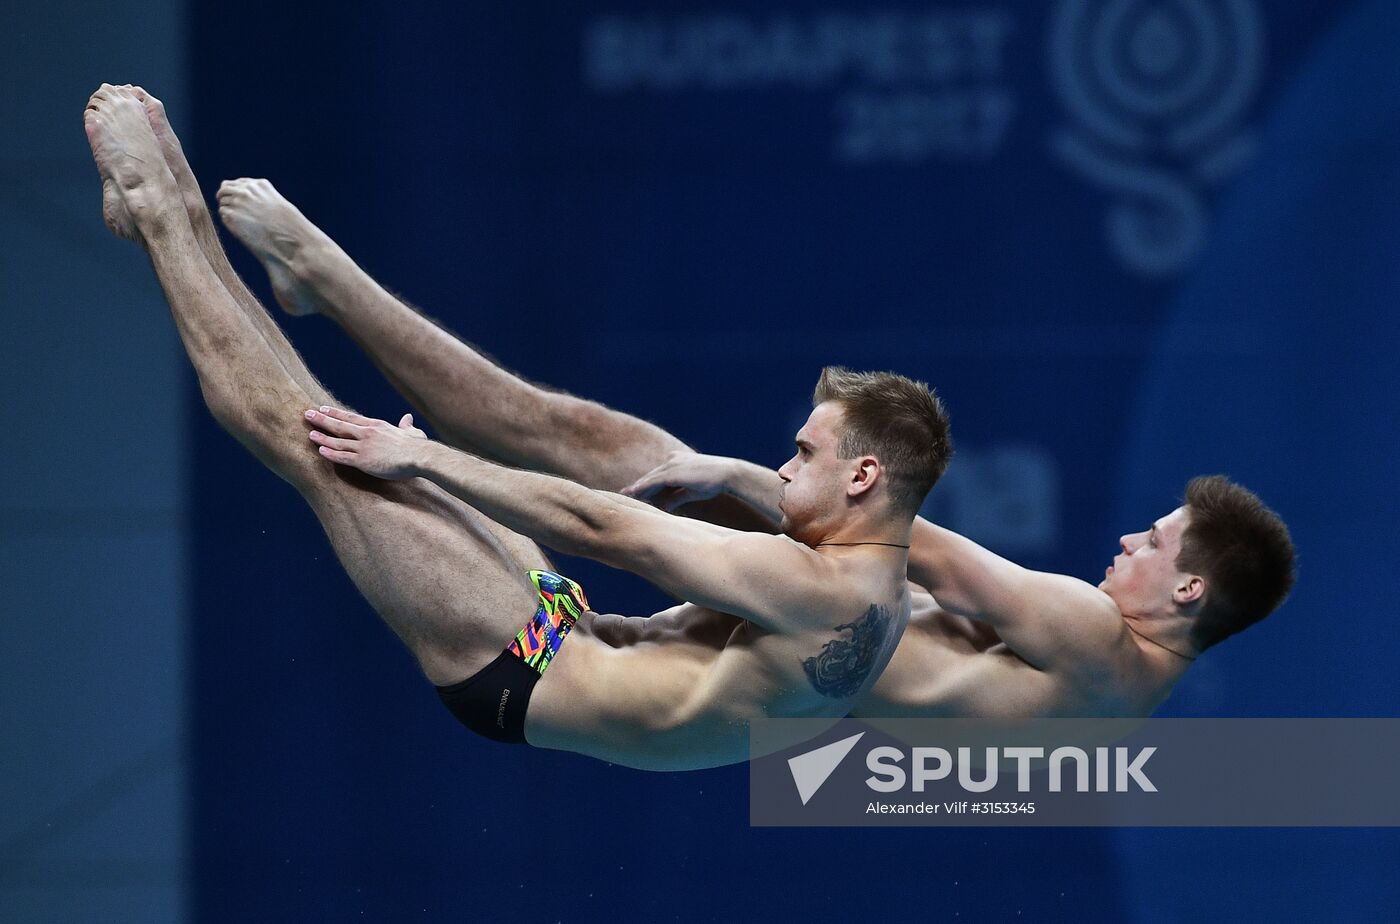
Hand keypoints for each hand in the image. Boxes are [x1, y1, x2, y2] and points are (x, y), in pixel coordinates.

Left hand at [304, 406, 426, 479]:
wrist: (419, 456)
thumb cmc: (418, 446)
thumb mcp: (412, 432)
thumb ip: (406, 426)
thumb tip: (408, 418)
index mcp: (377, 425)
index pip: (351, 417)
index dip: (336, 413)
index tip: (324, 408)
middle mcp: (367, 433)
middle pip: (340, 425)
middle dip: (322, 419)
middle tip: (307, 414)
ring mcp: (364, 446)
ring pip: (338, 440)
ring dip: (322, 437)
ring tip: (309, 433)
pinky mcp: (364, 461)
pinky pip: (343, 457)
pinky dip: (331, 453)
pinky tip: (320, 451)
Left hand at [620, 451, 735, 511]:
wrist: (728, 473)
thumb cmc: (714, 482)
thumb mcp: (691, 491)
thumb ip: (676, 497)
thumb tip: (665, 507)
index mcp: (678, 461)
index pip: (658, 475)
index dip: (646, 485)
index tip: (636, 492)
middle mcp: (672, 460)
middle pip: (651, 476)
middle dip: (638, 486)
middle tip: (624, 493)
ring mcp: (672, 465)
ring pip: (649, 478)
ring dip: (637, 488)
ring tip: (625, 495)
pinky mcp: (672, 473)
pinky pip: (653, 482)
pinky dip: (642, 488)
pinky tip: (634, 493)